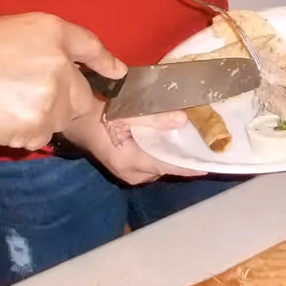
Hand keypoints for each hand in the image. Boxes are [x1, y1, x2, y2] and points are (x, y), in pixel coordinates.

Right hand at [0, 13, 120, 151]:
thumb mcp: (15, 30)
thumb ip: (57, 43)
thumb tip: (109, 68)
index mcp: (51, 30)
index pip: (90, 46)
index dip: (105, 63)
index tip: (116, 74)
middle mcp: (59, 61)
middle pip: (83, 95)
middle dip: (65, 102)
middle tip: (27, 97)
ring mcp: (52, 96)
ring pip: (62, 119)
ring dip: (43, 119)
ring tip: (8, 105)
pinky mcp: (39, 125)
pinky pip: (42, 137)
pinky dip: (26, 134)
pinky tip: (2, 118)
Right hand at [58, 106, 195, 183]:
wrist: (75, 118)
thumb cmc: (95, 114)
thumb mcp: (124, 112)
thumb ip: (153, 117)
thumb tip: (182, 120)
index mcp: (130, 163)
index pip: (167, 166)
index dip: (189, 165)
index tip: (210, 165)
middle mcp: (131, 173)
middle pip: (165, 167)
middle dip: (183, 157)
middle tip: (203, 143)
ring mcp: (128, 171)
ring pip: (159, 164)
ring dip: (172, 153)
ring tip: (193, 139)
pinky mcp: (127, 165)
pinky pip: (152, 160)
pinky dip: (162, 150)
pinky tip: (173, 138)